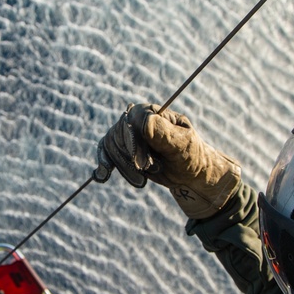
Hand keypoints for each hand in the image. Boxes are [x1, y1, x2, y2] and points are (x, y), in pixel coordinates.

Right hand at [96, 103, 240, 218]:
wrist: (189, 173)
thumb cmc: (190, 155)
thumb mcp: (183, 145)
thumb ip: (164, 134)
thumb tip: (145, 120)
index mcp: (154, 113)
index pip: (135, 119)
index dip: (134, 141)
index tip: (142, 163)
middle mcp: (138, 121)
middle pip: (120, 133)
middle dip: (131, 156)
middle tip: (150, 170)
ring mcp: (129, 135)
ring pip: (111, 145)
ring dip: (124, 165)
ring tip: (142, 180)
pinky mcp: (123, 149)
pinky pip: (106, 152)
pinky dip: (103, 163)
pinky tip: (102, 176)